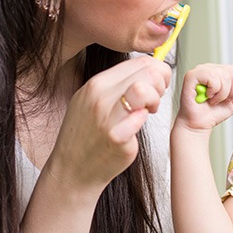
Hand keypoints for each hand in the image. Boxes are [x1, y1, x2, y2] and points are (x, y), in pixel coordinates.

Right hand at [45, 55, 170, 194]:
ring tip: (148, 111)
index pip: (140, 62)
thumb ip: (118, 85)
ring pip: (145, 90)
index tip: (158, 84)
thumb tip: (149, 70)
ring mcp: (107, 117)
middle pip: (148, 72)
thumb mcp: (92, 100)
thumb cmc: (87, 135)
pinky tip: (136, 126)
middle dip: (160, 85)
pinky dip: (143, 120)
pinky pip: (139, 119)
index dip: (157, 71)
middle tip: (154, 100)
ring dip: (155, 99)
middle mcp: (100, 96)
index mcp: (97, 83)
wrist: (71, 170)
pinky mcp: (117, 138)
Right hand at [175, 63, 232, 130]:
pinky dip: (213, 91)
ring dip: (222, 94)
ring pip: (224, 76)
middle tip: (225, 100)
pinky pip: (212, 78)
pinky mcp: (192, 75)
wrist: (198, 126)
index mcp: (221, 72)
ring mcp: (201, 70)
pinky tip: (206, 97)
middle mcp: (211, 68)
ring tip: (214, 100)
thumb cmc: (212, 113)